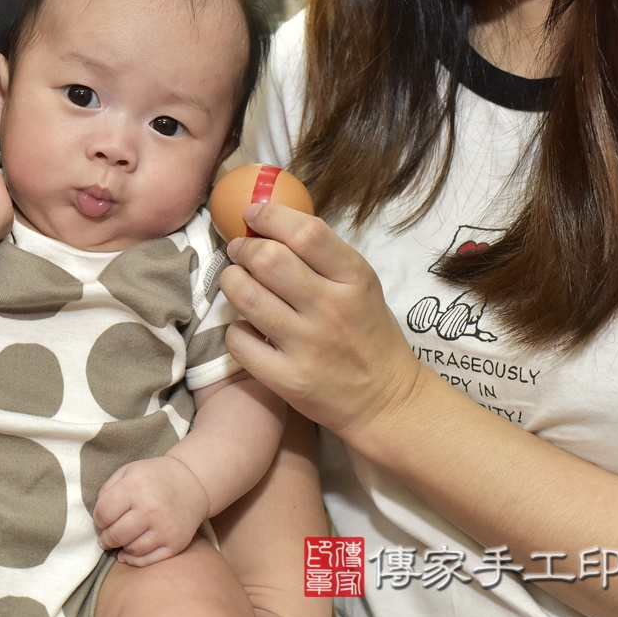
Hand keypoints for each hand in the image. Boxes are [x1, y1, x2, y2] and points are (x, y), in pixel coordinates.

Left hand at [93, 456, 208, 566]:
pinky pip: (148, 560)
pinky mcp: (176, 543)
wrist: (192, 482)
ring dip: (121, 547)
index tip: (103, 519)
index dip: (98, 519)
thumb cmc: (154, 477)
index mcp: (135, 487)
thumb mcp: (129, 471)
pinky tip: (129, 552)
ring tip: (122, 538)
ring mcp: (165, 528)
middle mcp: (151, 508)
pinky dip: (134, 559)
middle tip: (106, 536)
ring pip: (131, 549)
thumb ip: (107, 490)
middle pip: (115, 534)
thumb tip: (98, 517)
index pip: (104, 513)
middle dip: (106, 538)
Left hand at [219, 202, 423, 443]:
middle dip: (243, 248)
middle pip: (268, 259)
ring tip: (235, 280)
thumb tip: (272, 225)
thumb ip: (323, 258)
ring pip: (246, 296)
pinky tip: (246, 327)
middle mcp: (330, 309)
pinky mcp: (286, 378)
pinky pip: (239, 341)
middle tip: (240, 251)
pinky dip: (235, 329)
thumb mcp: (362, 286)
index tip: (253, 215)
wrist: (386, 401)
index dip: (270, 216)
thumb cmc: (368, 335)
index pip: (306, 233)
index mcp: (354, 279)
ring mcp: (307, 345)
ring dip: (231, 280)